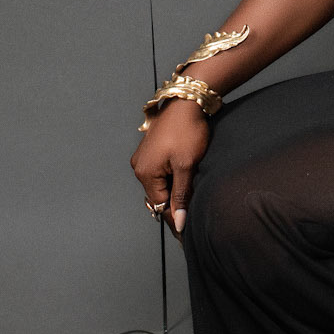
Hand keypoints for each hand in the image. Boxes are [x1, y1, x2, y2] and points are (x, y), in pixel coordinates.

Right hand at [130, 99, 209, 235]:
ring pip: (161, 183)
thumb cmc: (187, 130)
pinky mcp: (151, 150)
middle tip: (194, 211)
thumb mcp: (187, 166)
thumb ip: (181, 196)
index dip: (176, 217)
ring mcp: (144, 157)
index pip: (160, 205)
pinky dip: (173, 176)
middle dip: (175, 203)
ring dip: (175, 188)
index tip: (187, 232)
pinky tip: (186, 174)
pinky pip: (160, 171)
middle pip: (159, 195)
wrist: (187, 102)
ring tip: (192, 188)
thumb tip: (179, 222)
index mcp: (145, 173)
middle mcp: (139, 166)